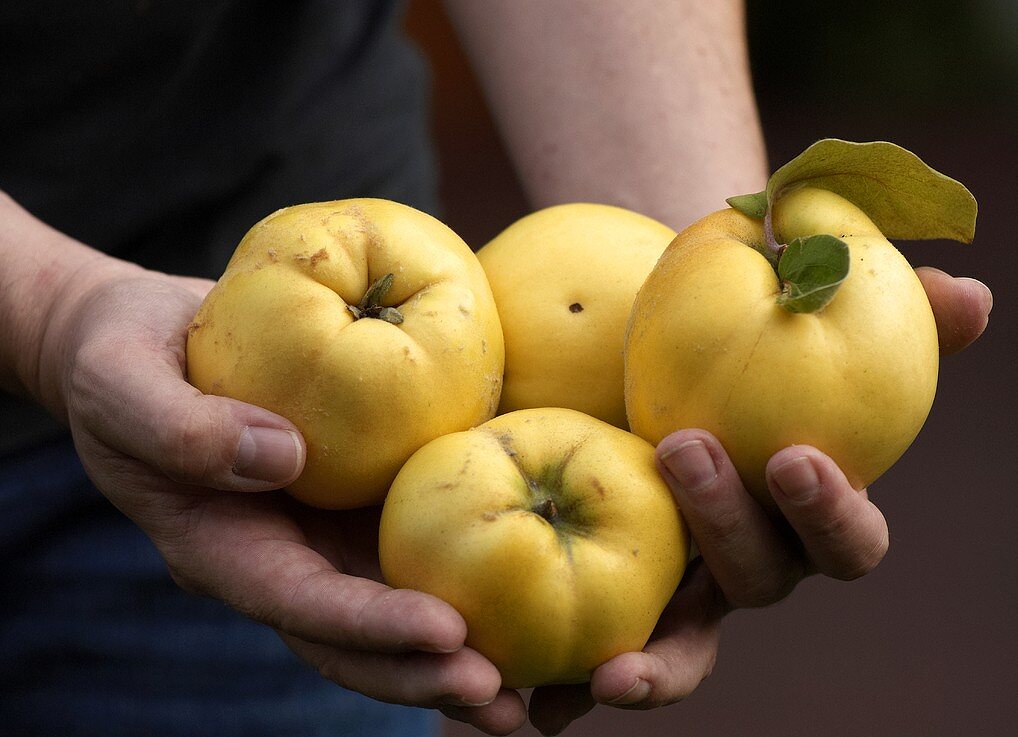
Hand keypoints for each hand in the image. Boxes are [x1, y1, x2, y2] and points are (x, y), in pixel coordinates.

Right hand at [47, 267, 512, 730]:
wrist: (154, 340)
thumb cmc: (122, 358)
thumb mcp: (121, 382)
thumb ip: (180, 426)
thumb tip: (283, 456)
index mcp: (223, 547)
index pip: (301, 604)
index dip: (370, 627)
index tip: (446, 634)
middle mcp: (283, 557)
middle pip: (355, 639)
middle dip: (425, 674)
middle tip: (503, 699)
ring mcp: (324, 535)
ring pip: (393, 608)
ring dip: (458, 654)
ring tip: (533, 686)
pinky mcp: (360, 500)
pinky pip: (417, 544)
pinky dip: (471, 573)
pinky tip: (531, 588)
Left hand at [516, 268, 991, 734]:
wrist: (639, 349)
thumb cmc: (735, 338)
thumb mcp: (796, 311)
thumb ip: (881, 307)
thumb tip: (968, 296)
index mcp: (804, 512)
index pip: (847, 539)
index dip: (833, 513)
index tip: (798, 459)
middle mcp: (751, 562)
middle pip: (760, 582)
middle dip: (731, 526)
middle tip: (685, 448)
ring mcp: (681, 588)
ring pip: (685, 650)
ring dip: (656, 666)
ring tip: (607, 670)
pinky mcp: (614, 596)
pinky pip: (602, 655)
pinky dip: (574, 690)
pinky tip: (539, 709)